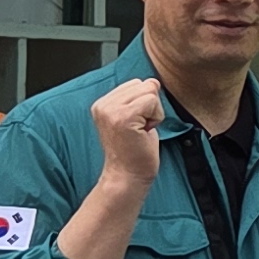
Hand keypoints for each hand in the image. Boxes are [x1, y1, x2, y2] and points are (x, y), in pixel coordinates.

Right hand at [85, 76, 168, 203]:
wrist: (127, 176)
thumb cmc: (133, 152)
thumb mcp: (133, 118)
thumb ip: (137, 98)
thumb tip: (153, 81)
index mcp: (103, 103)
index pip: (136, 83)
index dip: (145, 104)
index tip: (136, 125)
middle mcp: (103, 105)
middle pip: (144, 84)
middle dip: (151, 107)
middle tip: (140, 129)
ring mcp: (111, 110)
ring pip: (149, 92)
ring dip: (154, 113)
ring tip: (141, 131)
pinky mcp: (122, 117)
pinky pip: (152, 102)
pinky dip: (155, 118)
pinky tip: (144, 132)